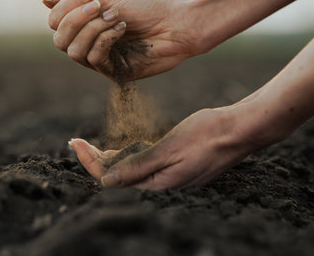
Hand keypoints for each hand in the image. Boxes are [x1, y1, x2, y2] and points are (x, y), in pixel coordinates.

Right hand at [43, 0, 200, 81]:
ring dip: (92, 30)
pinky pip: (95, 59)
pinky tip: (121, 28)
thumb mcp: (110, 0)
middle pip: (60, 41)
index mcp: (87, 30)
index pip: (56, 24)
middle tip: (98, 5)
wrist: (177, 24)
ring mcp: (103, 61)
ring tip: (114, 17)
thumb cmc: (148, 11)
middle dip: (75, 20)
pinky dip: (105, 39)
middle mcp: (91, 47)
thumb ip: (78, 0)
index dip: (65, 10)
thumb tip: (45, 2)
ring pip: (74, 52)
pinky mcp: (115, 72)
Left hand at [69, 106, 267, 189]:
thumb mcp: (168, 150)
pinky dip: (129, 155)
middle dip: (96, 160)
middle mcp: (161, 182)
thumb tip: (107, 182)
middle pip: (119, 175)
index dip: (91, 162)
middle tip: (76, 142)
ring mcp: (169, 174)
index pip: (114, 178)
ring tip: (91, 146)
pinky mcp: (176, 164)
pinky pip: (145, 164)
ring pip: (131, 169)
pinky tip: (121, 149)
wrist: (238, 130)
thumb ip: (137, 167)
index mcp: (158, 182)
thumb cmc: (206, 136)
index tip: (74, 144)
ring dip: (111, 158)